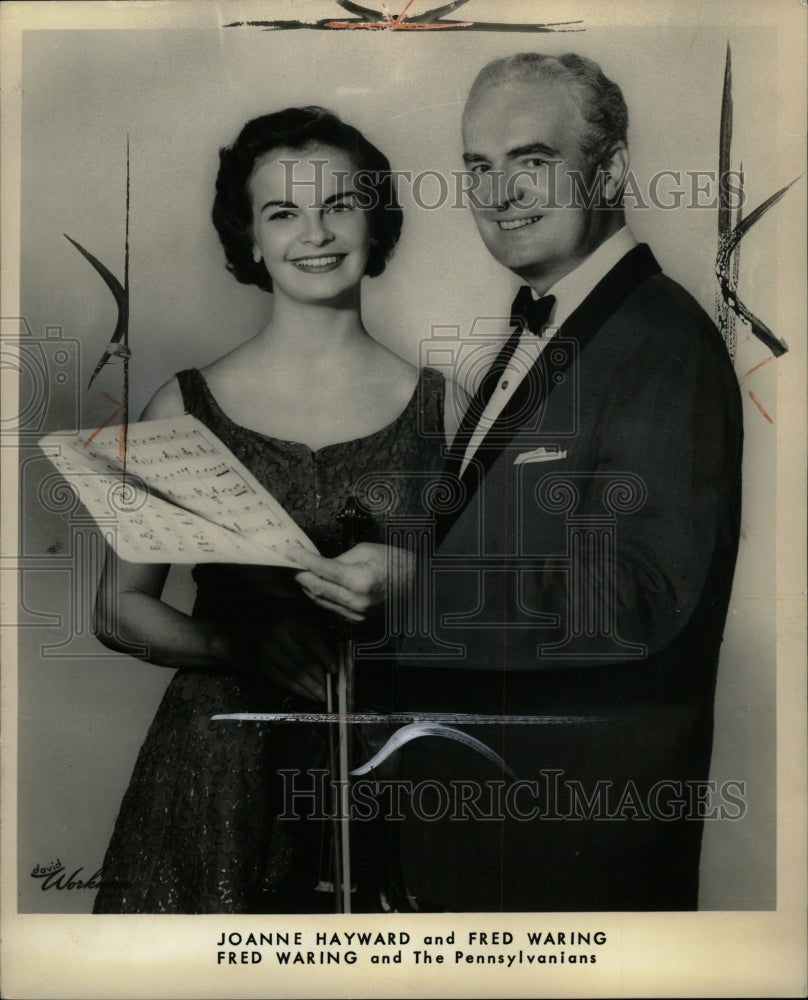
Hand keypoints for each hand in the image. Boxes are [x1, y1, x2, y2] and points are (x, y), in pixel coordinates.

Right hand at [242, 617, 336, 701]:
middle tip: (332, 689)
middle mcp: (276, 635)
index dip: (325, 655)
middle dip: (320, 677)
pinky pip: (284, 680)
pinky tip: (308, 694)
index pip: (311, 640)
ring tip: (322, 695)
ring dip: (311, 687)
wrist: (236, 640)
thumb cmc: (271, 636)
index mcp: (288, 624)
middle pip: (304, 660)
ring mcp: (267, 651)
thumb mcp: (288, 631)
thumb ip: (306, 641)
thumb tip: (328, 663)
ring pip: (295, 673)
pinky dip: (298, 689)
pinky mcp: (260, 666)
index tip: (335, 669)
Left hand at [290, 542, 413, 622]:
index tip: (289, 552)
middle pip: (316, 589)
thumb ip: (339, 559)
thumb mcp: (366, 551)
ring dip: (308, 587)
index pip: (322, 569)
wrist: (418, 585)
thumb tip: (318, 564)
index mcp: (360, 580)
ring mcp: (357, 615)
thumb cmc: (396, 563)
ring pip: (321, 602)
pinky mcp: (358, 622)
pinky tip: (317, 586)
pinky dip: (322, 597)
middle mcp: (356, 601)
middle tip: (290, 563)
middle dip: (300, 575)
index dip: (302, 560)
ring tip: (300, 573)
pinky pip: (332, 609)